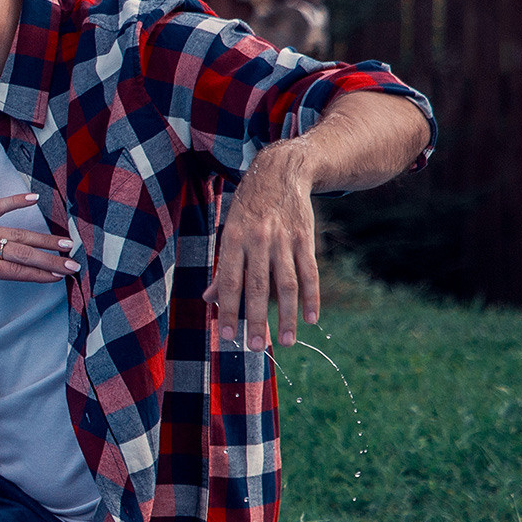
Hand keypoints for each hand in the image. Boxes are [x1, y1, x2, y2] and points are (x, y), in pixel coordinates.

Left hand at [0, 193, 77, 323]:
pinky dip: (17, 200)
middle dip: (50, 260)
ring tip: (67, 242)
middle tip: (74, 265)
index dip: (37, 275)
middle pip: (21, 252)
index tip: (59, 278)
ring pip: (17, 232)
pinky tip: (36, 198)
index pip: (12, 271)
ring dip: (43, 237)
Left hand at [210, 145, 318, 349]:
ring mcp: (284, 240)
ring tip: (285, 342)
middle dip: (256, 321)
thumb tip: (209, 299)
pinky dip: (312, 297)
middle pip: (258, 288)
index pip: (231, 283)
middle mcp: (258, 241)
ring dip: (286, 316)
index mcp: (234, 240)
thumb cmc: (248, 208)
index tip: (228, 337)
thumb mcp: (229, 231)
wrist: (280, 172)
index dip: (229, 311)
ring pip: (286, 285)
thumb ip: (224, 267)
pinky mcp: (306, 239)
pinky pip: (309, 273)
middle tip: (255, 349)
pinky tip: (310, 319)